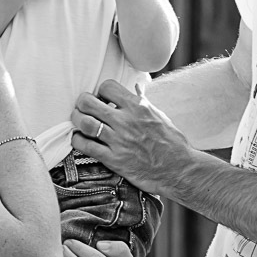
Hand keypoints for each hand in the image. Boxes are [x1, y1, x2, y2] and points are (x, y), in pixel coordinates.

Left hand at [70, 80, 189, 196]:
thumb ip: (145, 101)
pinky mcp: (114, 160)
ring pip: (84, 123)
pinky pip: (86, 146)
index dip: (100, 91)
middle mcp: (126, 121)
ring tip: (78, 121)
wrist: (179, 169)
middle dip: (82, 102)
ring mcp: (119, 141)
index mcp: (138, 106)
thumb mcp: (160, 115)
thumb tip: (138, 87)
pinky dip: (78, 141)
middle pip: (89, 103)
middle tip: (82, 107)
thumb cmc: (172, 142)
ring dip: (77, 120)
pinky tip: (80, 139)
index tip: (101, 98)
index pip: (107, 87)